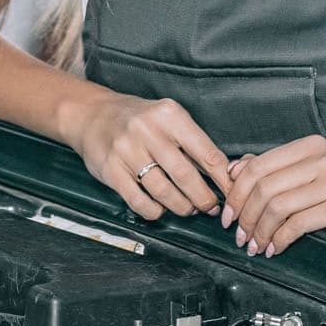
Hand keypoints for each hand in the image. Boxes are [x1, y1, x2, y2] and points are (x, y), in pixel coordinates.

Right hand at [58, 90, 232, 219]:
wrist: (93, 115)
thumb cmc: (139, 121)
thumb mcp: (168, 120)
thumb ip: (193, 144)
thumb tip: (225, 176)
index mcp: (169, 115)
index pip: (206, 152)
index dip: (223, 179)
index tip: (232, 193)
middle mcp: (147, 130)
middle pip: (185, 175)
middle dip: (203, 198)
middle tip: (210, 207)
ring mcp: (126, 150)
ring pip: (163, 191)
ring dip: (181, 207)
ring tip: (188, 209)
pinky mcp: (110, 169)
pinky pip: (139, 201)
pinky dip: (155, 211)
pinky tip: (160, 208)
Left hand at [220, 135, 325, 255]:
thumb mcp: (298, 182)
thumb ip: (267, 171)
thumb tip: (232, 170)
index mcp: (310, 146)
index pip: (259, 166)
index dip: (237, 193)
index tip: (228, 215)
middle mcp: (325, 158)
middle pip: (266, 187)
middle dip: (246, 216)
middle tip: (239, 236)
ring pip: (278, 206)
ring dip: (260, 231)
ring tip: (254, 245)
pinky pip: (297, 224)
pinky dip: (280, 239)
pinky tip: (274, 249)